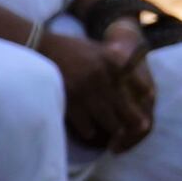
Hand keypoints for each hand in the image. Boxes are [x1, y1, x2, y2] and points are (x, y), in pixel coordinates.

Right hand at [49, 24, 154, 153]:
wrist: (37, 46)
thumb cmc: (70, 49)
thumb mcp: (99, 49)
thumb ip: (119, 63)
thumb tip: (144, 90)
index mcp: (114, 62)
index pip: (141, 89)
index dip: (144, 103)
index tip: (143, 111)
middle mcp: (104, 76)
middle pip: (128, 110)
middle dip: (131, 124)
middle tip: (133, 132)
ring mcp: (86, 89)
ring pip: (110, 122)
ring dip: (111, 130)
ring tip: (112, 134)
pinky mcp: (70, 100)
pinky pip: (87, 127)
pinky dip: (88, 131)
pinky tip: (87, 129)